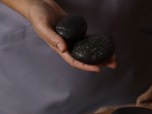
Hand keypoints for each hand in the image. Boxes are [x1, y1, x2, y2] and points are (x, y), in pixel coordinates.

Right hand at [1, 0, 116, 71]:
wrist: (38, 4)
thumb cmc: (37, 16)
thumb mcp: (42, 26)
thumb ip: (52, 37)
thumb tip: (64, 48)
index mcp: (59, 48)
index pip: (74, 61)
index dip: (86, 66)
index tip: (98, 69)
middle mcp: (67, 45)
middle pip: (85, 58)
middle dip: (99, 62)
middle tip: (113, 64)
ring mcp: (72, 38)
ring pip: (88, 49)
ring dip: (100, 54)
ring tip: (113, 56)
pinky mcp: (76, 31)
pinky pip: (87, 39)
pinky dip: (96, 42)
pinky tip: (105, 44)